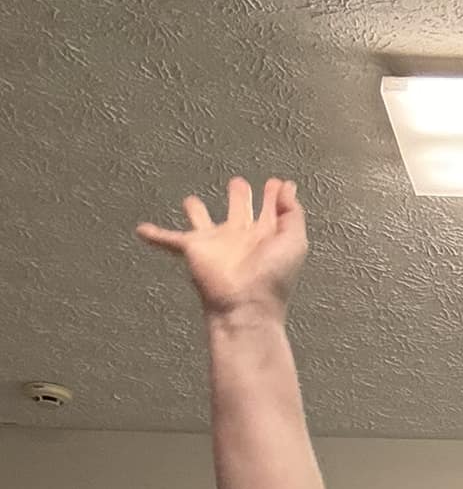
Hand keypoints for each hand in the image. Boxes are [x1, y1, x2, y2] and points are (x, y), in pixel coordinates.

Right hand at [135, 176, 307, 318]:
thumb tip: (287, 186)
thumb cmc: (273, 277)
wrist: (246, 305)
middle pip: (239, 210)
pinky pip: (169, 240)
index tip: (277, 182)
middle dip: (239, 196)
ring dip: (196, 212)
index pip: (270, 211)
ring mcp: (216, 244)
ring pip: (202, 221)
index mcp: (266, 236)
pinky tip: (141, 230)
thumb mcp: (294, 242)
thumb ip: (292, 213)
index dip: (274, 197)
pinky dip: (155, 236)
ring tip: (190, 202)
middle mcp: (240, 238)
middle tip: (238, 183)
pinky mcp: (194, 250)